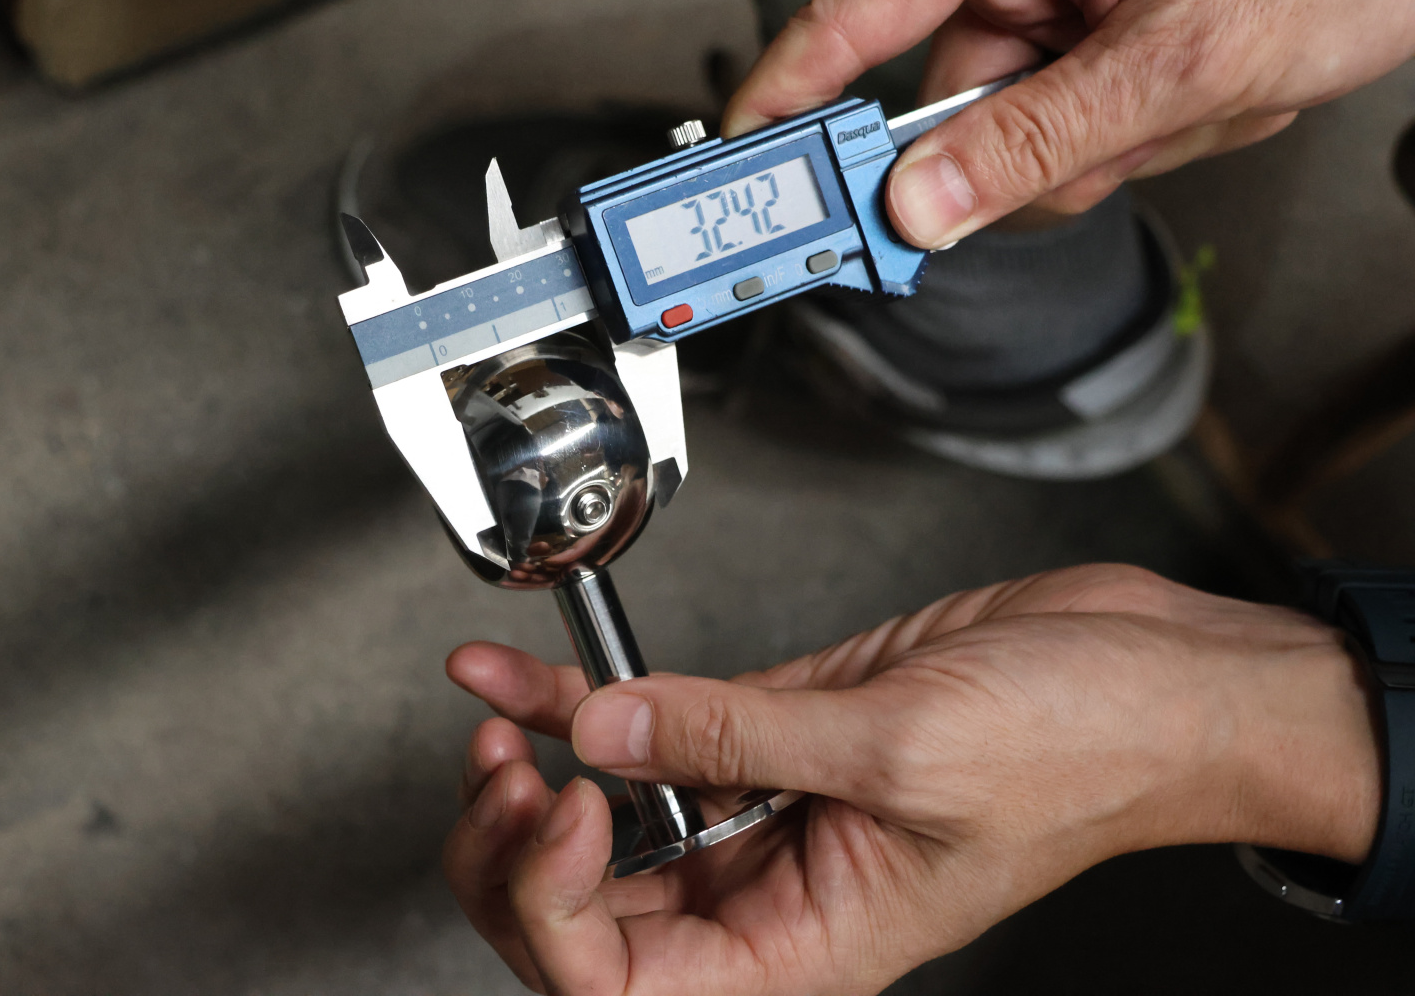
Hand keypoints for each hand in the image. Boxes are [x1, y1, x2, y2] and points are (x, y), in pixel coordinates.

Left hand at [442, 565, 1378, 994]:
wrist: (1149, 675)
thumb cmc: (1084, 749)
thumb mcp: (904, 750)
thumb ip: (738, 740)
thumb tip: (604, 733)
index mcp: (806, 946)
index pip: (628, 983)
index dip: (563, 905)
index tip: (572, 806)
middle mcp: (769, 892)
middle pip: (591, 918)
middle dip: (520, 850)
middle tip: (506, 771)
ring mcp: (762, 807)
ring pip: (605, 822)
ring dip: (526, 772)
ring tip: (489, 716)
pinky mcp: (770, 729)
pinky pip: (651, 728)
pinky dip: (575, 702)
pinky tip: (517, 678)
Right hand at [722, 0, 1414, 247]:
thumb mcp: (1187, 52)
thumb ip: (1045, 137)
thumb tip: (926, 204)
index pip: (860, 9)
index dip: (794, 90)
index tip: (745, 159)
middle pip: (951, 102)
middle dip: (1033, 154)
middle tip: (1099, 153)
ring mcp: (1065, 5)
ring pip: (1023, 135)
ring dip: (1110, 151)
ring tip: (1201, 98)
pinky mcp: (1100, 42)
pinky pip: (1077, 133)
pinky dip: (1139, 144)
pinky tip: (1206, 100)